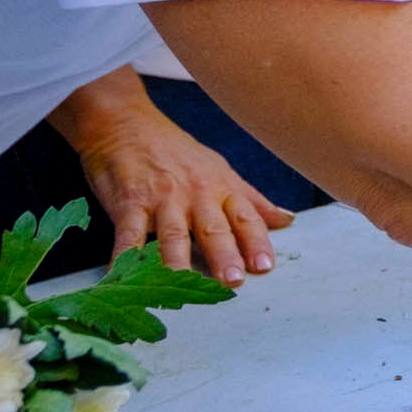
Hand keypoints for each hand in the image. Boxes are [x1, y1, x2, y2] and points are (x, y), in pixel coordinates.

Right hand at [72, 101, 289, 284]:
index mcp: (221, 187)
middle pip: (213, 228)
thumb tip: (287, 220)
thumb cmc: (176, 151)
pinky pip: (128, 234)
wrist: (125, 124)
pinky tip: (124, 277)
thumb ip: (251, 200)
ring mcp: (161, 199)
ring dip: (178, 261)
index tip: (265, 266)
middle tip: (233, 280)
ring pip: (172, 234)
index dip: (256, 241)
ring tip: (184, 286)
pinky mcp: (128, 203)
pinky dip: (125, 257)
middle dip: (224, 254)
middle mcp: (194, 194)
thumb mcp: (220, 170)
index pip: (245, 217)